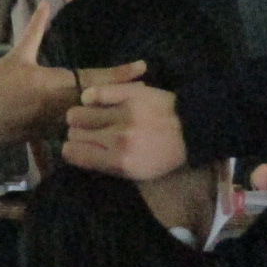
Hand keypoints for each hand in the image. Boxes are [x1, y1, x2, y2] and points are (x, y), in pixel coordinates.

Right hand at [0, 4, 144, 150]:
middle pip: (101, 100)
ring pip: (93, 118)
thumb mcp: (13, 56)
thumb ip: (33, 30)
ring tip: (137, 105)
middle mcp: (59, 105)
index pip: (95, 78)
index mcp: (52, 83)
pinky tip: (109, 126)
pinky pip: (77, 131)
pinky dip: (92, 127)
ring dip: (113, 112)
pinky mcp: (49, 136)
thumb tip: (44, 3)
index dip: (121, 73)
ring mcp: (56, 124)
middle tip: (151, 87)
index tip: (142, 66)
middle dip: (126, 93)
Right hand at [62, 79, 182, 179]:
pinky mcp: (127, 94)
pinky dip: (90, 97)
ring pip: (77, 113)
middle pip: (72, 133)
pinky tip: (96, 101)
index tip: (80, 147)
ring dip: (82, 115)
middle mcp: (117, 139)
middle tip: (90, 132)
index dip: (72, 149)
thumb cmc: (166, 154)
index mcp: (120, 162)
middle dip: (78, 133)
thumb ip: (107, 165)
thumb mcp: (140, 172)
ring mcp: (121, 114)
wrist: (194, 129)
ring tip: (93, 116)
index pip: (72, 153)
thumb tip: (76, 153)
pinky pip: (92, 94)